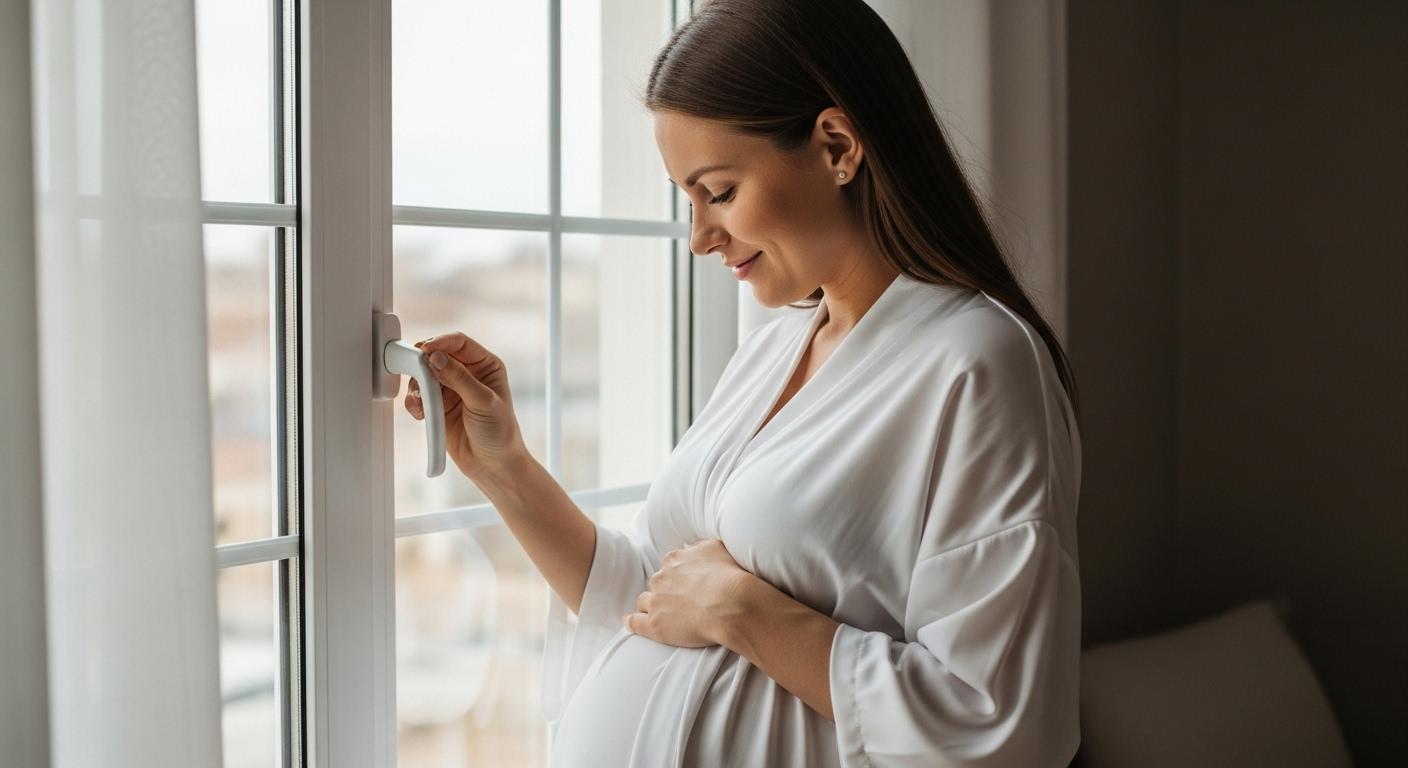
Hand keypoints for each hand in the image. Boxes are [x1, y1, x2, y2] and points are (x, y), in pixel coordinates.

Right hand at [404, 332, 528, 480]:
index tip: (425, 351)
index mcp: (486, 366)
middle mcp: (468, 374)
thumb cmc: (500, 434)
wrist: (493, 467)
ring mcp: (451, 390)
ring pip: (424, 376)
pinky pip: (419, 396)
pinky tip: (420, 413)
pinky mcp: (438, 406)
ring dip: (417, 387)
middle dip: (423, 366)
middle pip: (437, 356)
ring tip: (421, 402)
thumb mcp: (483, 402)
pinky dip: (415, 402)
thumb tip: (436, 357)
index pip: (459, 343)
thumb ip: (459, 378)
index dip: (440, 342)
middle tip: (418, 377)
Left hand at [623, 539, 755, 647]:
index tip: (686, 584)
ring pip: (644, 601)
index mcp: (674, 559)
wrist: (732, 603)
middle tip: (681, 601)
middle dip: (665, 591)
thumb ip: (699, 547)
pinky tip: (631, 622)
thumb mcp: (716, 547)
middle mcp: (661, 577)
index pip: (668, 566)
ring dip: (651, 605)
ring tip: (662, 614)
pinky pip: (635, 622)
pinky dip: (632, 622)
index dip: (677, 577)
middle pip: (657, 583)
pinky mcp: (654, 624)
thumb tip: (692, 548)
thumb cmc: (729, 575)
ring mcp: (656, 601)